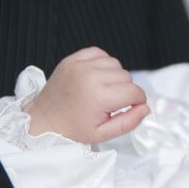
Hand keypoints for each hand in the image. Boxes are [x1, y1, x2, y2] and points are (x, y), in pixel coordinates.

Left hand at [23, 47, 148, 143]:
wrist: (43, 120)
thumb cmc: (72, 129)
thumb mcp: (104, 134)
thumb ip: (129, 122)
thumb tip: (145, 108)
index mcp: (98, 97)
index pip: (135, 92)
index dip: (137, 102)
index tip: (129, 108)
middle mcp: (90, 77)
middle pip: (127, 77)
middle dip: (125, 90)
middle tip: (110, 103)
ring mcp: (80, 65)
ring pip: (116, 64)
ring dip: (115, 76)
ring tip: (103, 89)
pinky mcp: (72, 59)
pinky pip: (100, 53)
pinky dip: (103, 63)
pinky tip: (96, 76)